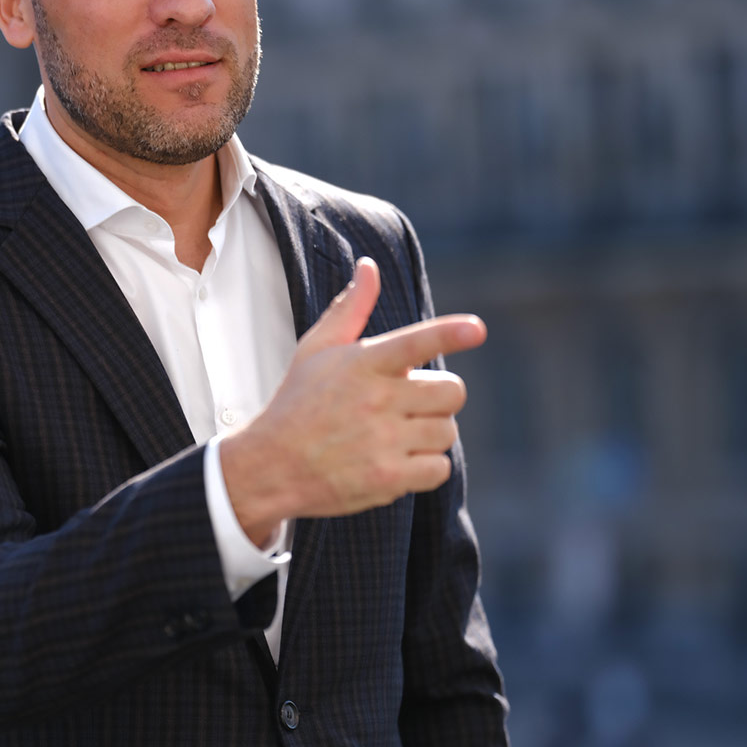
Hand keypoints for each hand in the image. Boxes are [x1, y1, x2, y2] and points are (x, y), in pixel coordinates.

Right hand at [220, 257, 484, 545]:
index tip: (476, 329)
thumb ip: (350, 310)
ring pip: (447, 431)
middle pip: (452, 392)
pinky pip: (440, 468)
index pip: (414, 343)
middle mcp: (374, 401)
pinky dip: (426, 468)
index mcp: (361, 364)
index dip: (448, 334)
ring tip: (393, 437)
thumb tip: (369, 267)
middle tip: (406, 405)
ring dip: (429, 434)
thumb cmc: (299, 402)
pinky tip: (396, 462)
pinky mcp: (388, 479)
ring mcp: (382, 442)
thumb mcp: (316, 350)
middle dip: (437, 398)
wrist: (269, 466)